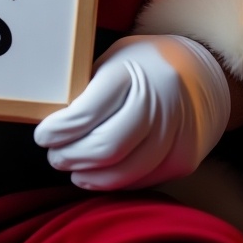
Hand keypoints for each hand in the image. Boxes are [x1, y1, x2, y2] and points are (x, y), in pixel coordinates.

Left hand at [33, 34, 229, 189]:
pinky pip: (142, 179)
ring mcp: (176, 134)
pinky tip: (97, 175)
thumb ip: (88, 89)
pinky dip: (115, 181)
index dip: (59, 130)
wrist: (200, 73)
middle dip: (71, 156)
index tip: (42, 136)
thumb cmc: (143, 64)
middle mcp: (158, 104)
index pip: (88, 112)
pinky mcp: (184, 159)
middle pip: (106, 147)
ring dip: (90, 175)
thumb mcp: (113, 61)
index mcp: (132, 74)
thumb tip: (55, 123)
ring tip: (71, 168)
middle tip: (54, 156)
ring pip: (124, 171)